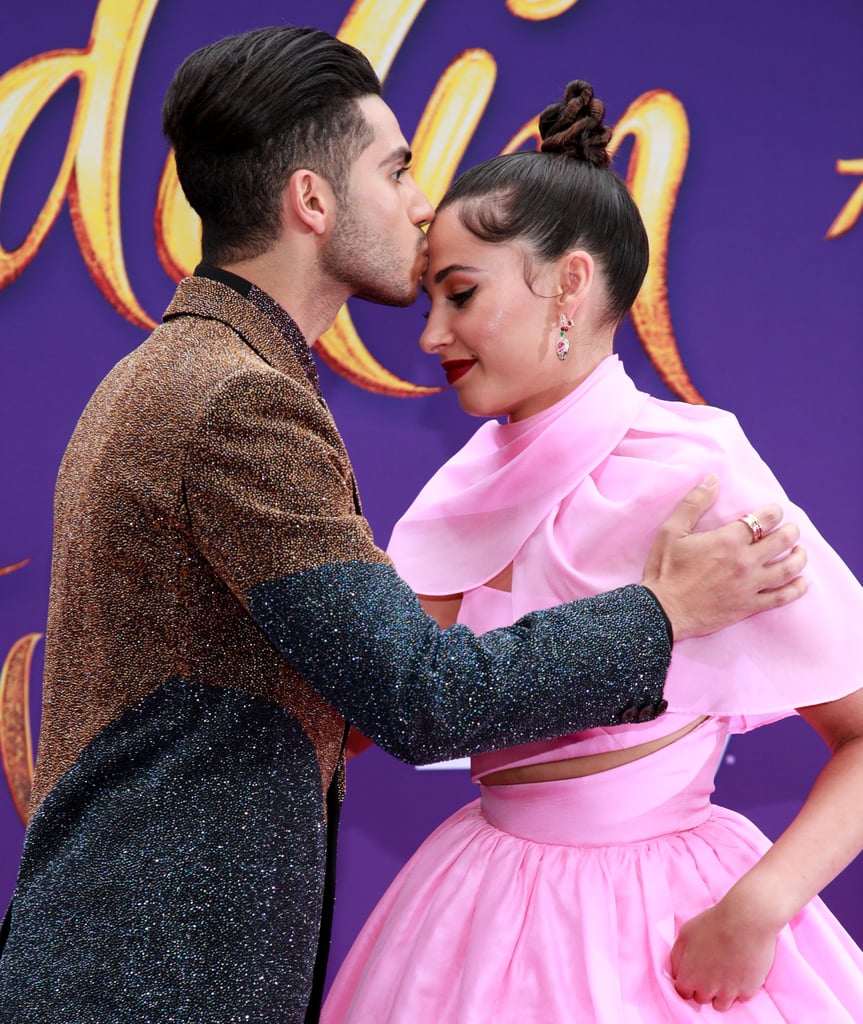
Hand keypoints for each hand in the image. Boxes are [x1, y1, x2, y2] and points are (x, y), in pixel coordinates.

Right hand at [642, 476, 807, 640]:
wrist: (662, 610)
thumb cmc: (665, 570)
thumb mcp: (672, 531)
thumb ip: (694, 503)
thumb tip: (712, 479)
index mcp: (728, 540)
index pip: (765, 519)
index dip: (774, 511)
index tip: (774, 511)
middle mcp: (745, 561)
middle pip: (783, 540)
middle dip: (791, 530)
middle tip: (790, 529)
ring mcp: (750, 585)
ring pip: (789, 568)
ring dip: (800, 556)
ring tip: (800, 551)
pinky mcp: (749, 606)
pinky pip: (782, 597)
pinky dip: (797, 588)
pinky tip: (803, 582)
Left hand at [670, 902, 777, 1011]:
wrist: (746, 921)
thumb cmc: (713, 923)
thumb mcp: (685, 933)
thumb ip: (677, 955)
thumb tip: (676, 970)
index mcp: (689, 977)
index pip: (683, 992)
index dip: (687, 982)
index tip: (694, 972)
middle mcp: (707, 991)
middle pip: (702, 999)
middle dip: (703, 987)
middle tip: (711, 968)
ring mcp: (729, 993)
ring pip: (721, 1005)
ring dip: (721, 993)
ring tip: (725, 972)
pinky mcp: (748, 992)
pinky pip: (740, 997)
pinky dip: (739, 988)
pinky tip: (740, 970)